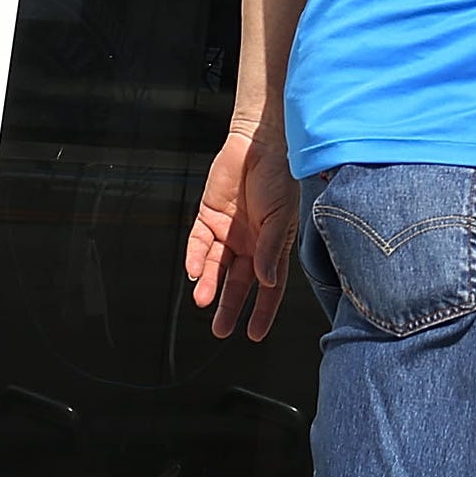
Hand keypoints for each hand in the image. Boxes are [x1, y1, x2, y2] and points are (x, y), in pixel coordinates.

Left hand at [184, 126, 299, 340]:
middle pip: (239, 281)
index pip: (270, 285)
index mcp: (273, 244)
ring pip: (216, 266)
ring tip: (204, 301)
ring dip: (210, 284)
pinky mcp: (209, 217)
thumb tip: (266, 282)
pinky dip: (196, 258)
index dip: (263, 310)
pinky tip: (195, 271)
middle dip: (230, 306)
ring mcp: (229, 230)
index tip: (255, 334)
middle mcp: (250, 242)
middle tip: (221, 329)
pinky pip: (199, 243)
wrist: (258, 142)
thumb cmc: (279, 175)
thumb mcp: (279, 216)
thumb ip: (269, 249)